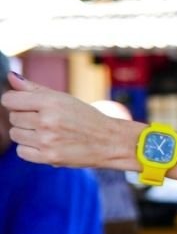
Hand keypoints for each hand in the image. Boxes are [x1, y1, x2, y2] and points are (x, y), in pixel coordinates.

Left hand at [2, 73, 123, 167]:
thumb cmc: (86, 118)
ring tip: (46, 133)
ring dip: (27, 134)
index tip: (26, 105)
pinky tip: (45, 144)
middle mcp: (47, 121)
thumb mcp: (63, 98)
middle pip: (13, 118)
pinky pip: (21, 151)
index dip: (16, 102)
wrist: (110, 141)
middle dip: (25, 118)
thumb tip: (9, 76)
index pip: (9, 100)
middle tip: (45, 121)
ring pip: (15, 135)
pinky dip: (30, 148)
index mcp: (50, 102)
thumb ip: (34, 88)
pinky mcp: (49, 157)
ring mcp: (47, 140)